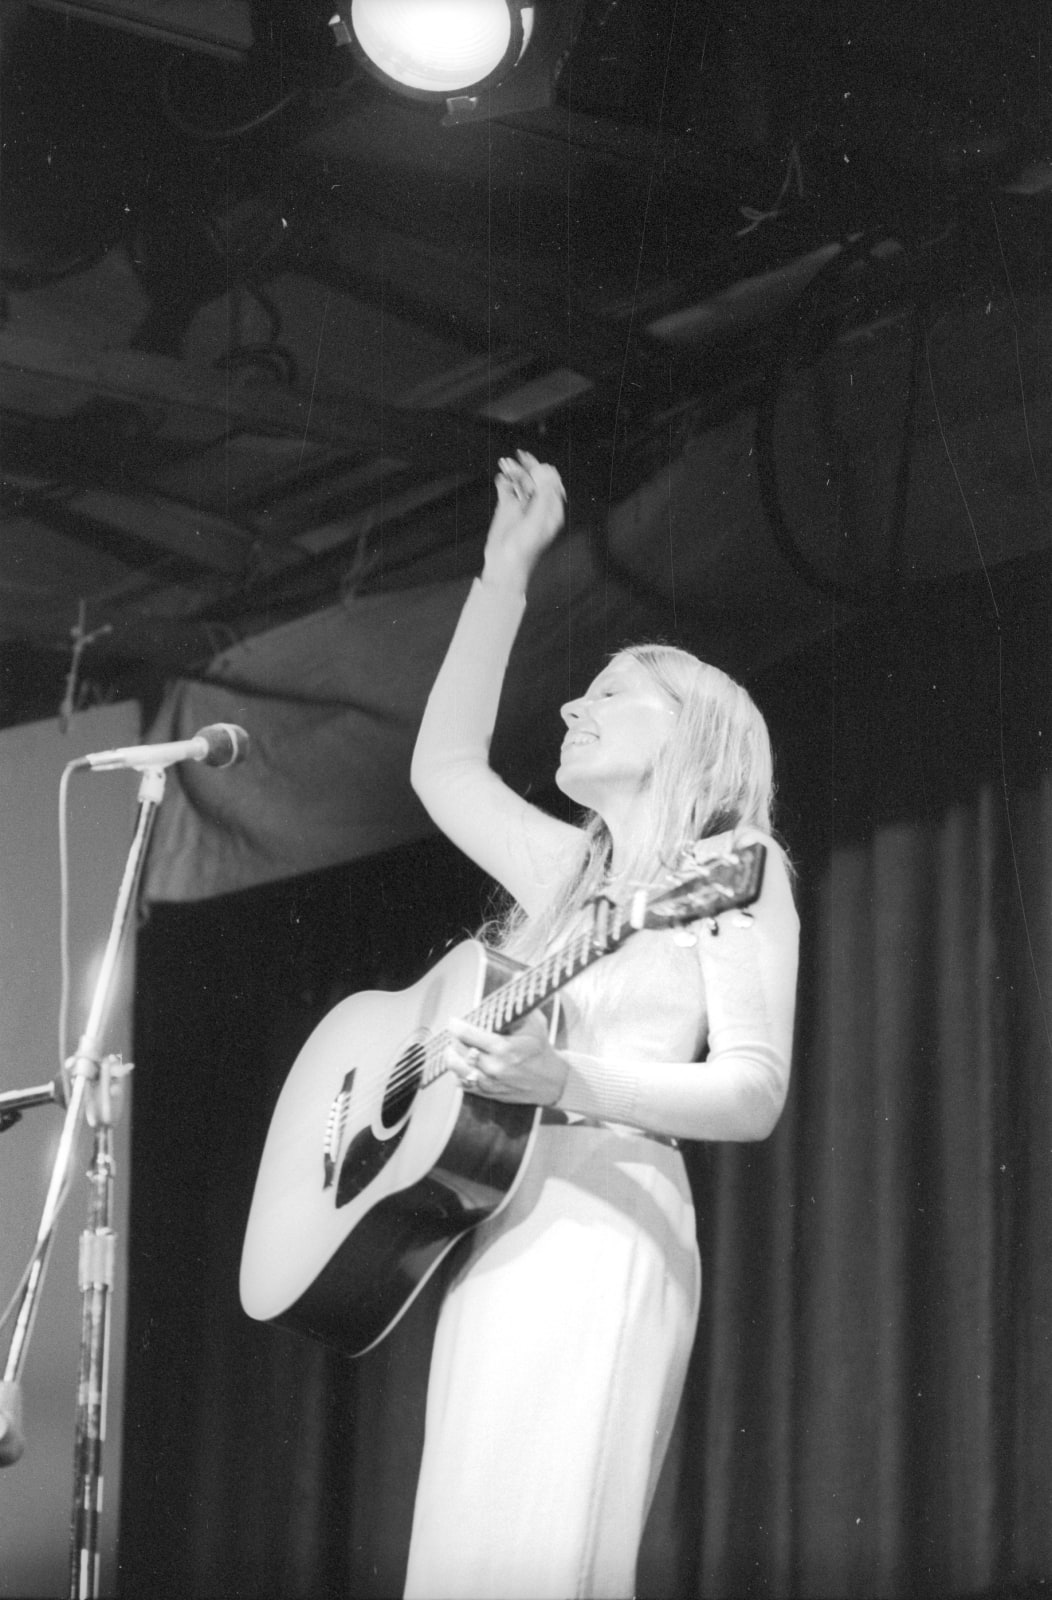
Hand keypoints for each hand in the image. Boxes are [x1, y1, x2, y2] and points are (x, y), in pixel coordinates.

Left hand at [446, 1011, 568, 1105]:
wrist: (552, 1081)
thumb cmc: (541, 1049)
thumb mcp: (536, 1022)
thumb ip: (521, 1001)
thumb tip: (516, 975)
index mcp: (504, 1048)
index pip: (467, 1034)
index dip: (456, 1025)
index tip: (454, 1021)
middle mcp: (494, 1067)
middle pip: (458, 1050)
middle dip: (454, 1039)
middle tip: (455, 1032)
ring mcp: (490, 1082)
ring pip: (457, 1069)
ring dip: (452, 1056)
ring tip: (453, 1048)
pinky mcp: (489, 1093)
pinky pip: (463, 1083)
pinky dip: (459, 1072)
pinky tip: (462, 1063)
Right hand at [482, 450, 565, 591]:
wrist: (504, 565)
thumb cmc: (524, 549)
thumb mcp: (537, 521)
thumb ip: (543, 495)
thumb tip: (546, 472)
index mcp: (551, 510)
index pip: (551, 483)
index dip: (544, 471)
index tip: (535, 465)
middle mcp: (538, 506)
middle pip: (535, 479)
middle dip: (527, 467)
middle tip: (519, 457)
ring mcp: (522, 506)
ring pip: (520, 482)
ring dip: (514, 471)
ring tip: (505, 463)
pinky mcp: (507, 509)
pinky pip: (506, 489)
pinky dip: (504, 481)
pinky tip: (501, 477)